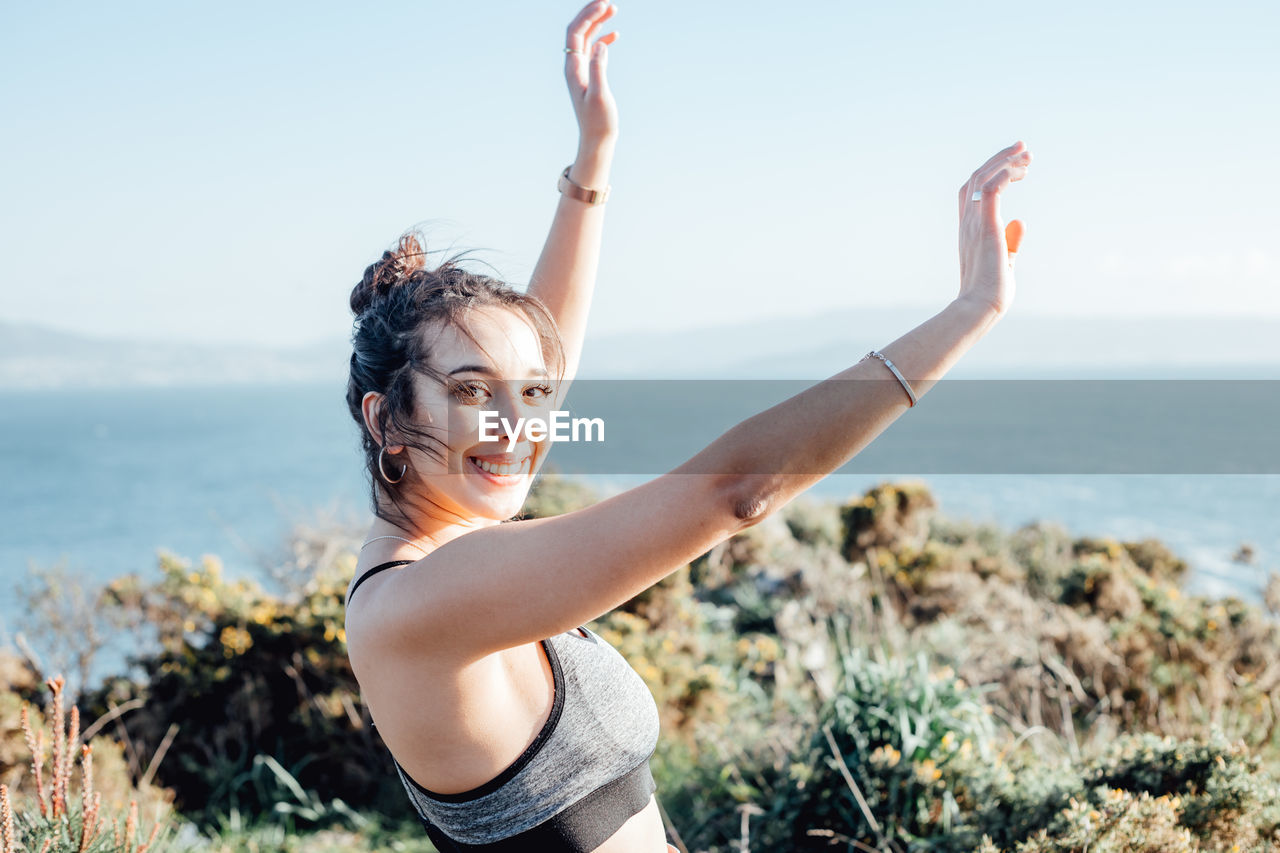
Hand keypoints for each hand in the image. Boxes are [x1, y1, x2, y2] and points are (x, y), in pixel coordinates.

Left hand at [564, 1, 618, 146]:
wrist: (596, 139)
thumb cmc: (598, 122)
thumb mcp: (600, 96)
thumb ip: (599, 69)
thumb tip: (601, 44)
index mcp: (573, 68)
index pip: (575, 33)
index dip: (588, 16)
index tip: (604, 4)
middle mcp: (574, 66)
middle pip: (578, 31)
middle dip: (591, 13)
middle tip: (608, 0)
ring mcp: (581, 70)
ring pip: (586, 38)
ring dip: (598, 22)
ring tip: (613, 9)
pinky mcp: (590, 76)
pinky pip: (593, 50)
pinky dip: (603, 38)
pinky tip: (615, 34)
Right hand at [956, 141, 1032, 315]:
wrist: (979, 308)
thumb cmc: (990, 293)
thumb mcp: (1004, 262)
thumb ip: (1010, 242)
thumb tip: (1020, 222)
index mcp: (968, 230)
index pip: (972, 191)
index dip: (992, 172)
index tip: (1017, 164)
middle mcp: (967, 222)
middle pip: (977, 177)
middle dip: (1001, 158)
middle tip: (1024, 148)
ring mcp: (973, 223)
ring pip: (983, 177)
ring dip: (1006, 161)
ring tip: (1027, 155)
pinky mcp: (985, 227)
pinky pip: (990, 189)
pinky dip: (1004, 175)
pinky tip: (1021, 171)